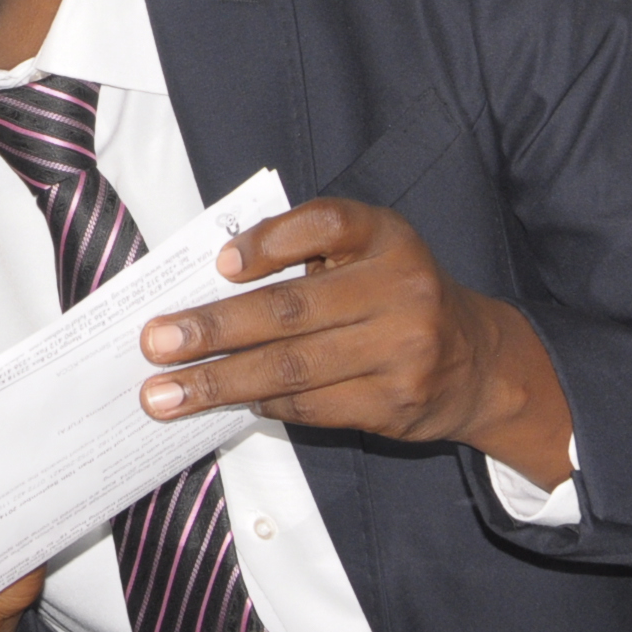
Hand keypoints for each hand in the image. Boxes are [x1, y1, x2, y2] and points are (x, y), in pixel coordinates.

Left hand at [137, 198, 573, 486]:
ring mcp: (404, 350)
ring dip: (219, 383)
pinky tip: (229, 401)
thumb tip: (211, 281)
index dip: (270, 243)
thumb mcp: (364, 252)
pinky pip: (312, 405)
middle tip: (155, 342)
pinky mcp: (396, 403)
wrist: (475, 360)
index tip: (219, 264)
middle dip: (213, 330)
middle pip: (292, 310)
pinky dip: (264, 403)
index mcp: (386, 236)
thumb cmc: (392, 293)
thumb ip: (303, 251)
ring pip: (293, 369)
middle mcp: (401, 288)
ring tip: (164, 394)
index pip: (325, 225)